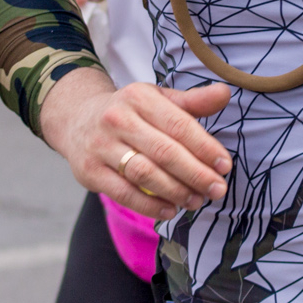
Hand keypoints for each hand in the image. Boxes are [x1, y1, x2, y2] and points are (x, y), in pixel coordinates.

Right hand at [39, 67, 232, 218]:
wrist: (77, 119)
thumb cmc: (130, 111)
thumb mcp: (158, 99)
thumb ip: (192, 101)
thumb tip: (225, 93)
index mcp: (139, 97)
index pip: (179, 124)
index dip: (205, 147)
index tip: (225, 166)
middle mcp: (117, 119)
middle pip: (164, 151)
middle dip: (195, 174)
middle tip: (217, 190)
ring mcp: (100, 146)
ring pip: (144, 174)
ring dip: (175, 191)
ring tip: (197, 201)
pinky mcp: (89, 171)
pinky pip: (123, 193)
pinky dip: (149, 205)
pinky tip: (170, 210)